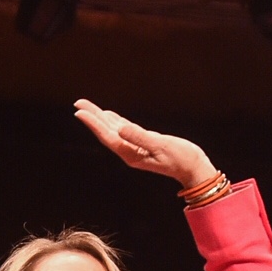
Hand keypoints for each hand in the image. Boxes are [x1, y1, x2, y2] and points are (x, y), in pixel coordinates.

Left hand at [73, 100, 216, 191]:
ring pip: (113, 130)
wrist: (193, 168)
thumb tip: (120, 129)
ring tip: (87, 106)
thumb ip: (140, 137)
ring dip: (100, 118)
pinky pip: (124, 130)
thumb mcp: (160, 146)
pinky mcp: (143, 143)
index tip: (79, 111)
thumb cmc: (181, 158)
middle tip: (78, 103)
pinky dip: (114, 121)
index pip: (107, 136)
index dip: (92, 123)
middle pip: (105, 132)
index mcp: (130, 154)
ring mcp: (135, 148)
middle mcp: (129, 151)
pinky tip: (108, 115)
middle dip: (92, 117)